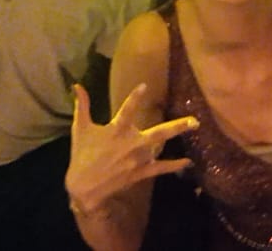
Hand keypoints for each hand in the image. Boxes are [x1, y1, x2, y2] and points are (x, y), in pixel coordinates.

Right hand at [66, 83, 195, 216]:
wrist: (85, 187)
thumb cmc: (82, 154)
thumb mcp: (80, 128)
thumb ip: (82, 105)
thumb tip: (77, 85)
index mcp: (116, 130)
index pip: (127, 109)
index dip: (136, 97)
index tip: (145, 85)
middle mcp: (131, 143)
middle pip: (159, 133)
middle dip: (177, 126)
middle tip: (194, 120)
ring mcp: (138, 159)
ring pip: (161, 147)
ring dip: (175, 139)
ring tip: (194, 129)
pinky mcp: (140, 172)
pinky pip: (161, 168)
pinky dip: (175, 165)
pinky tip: (188, 162)